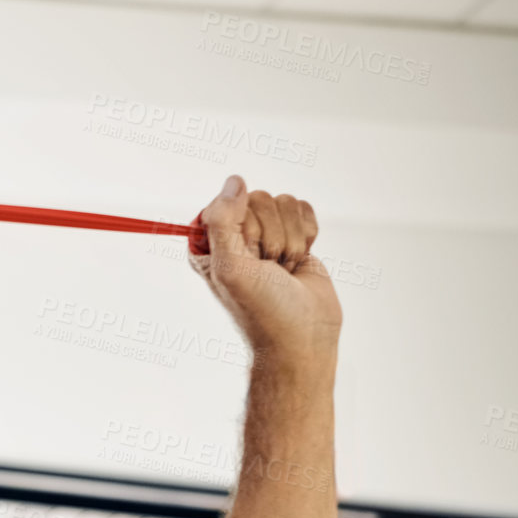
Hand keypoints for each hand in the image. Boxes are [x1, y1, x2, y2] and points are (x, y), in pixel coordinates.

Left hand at [194, 175, 342, 370]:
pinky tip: (300, 262)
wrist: (303, 337)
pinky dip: (308, 236)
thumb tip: (235, 181)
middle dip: (271, 236)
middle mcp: (235, 236)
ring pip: (284, 203)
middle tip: (268, 268)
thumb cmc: (262, 309)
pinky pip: (305, 211)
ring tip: (283, 270)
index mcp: (209, 242)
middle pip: (258, 198)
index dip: (243, 227)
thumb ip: (223, 221)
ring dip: (291, 240)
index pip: (224, 202)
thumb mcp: (230, 266)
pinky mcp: (296, 237)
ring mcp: (268, 235)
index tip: (247, 255)